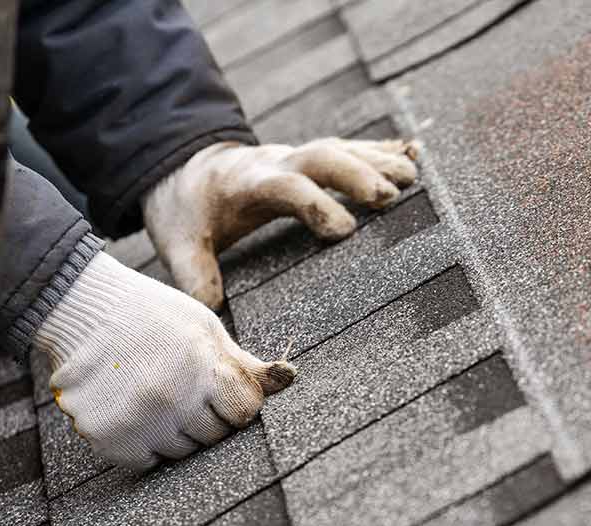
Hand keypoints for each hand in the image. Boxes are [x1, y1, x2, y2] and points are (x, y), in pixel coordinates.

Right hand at [35, 252, 295, 470]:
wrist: (83, 310)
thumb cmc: (156, 318)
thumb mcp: (208, 330)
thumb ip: (247, 364)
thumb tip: (293, 377)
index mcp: (203, 367)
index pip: (247, 412)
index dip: (239, 401)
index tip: (222, 387)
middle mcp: (172, 397)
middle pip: (216, 435)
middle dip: (209, 415)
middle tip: (184, 386)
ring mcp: (138, 421)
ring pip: (183, 452)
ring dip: (178, 432)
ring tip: (158, 394)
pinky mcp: (108, 438)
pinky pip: (148, 461)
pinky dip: (145, 443)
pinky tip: (136, 410)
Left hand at [142, 137, 419, 309]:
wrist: (185, 170)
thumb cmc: (187, 210)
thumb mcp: (177, 242)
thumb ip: (194, 273)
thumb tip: (211, 311)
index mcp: (248, 184)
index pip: (287, 188)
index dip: (316, 204)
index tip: (345, 230)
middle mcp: (276, 163)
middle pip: (322, 157)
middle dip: (358, 174)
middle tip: (392, 197)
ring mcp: (295, 158)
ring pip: (340, 149)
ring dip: (377, 160)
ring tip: (413, 176)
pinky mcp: (308, 160)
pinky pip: (348, 149)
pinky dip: (380, 151)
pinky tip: (410, 154)